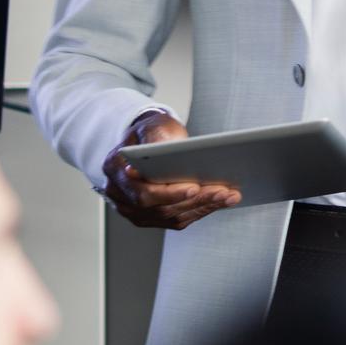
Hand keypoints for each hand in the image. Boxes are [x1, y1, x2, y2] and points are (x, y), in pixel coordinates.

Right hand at [101, 111, 239, 229]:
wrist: (146, 142)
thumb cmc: (151, 132)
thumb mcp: (152, 125)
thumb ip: (157, 136)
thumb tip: (169, 150)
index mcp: (115, 169)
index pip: (142, 192)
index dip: (169, 194)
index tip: (194, 188)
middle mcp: (119, 194)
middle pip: (160, 208)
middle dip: (195, 200)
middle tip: (224, 191)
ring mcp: (132, 209)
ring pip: (170, 217)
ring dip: (203, 207)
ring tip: (229, 196)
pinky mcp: (149, 216)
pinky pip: (175, 219)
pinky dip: (200, 210)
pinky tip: (220, 200)